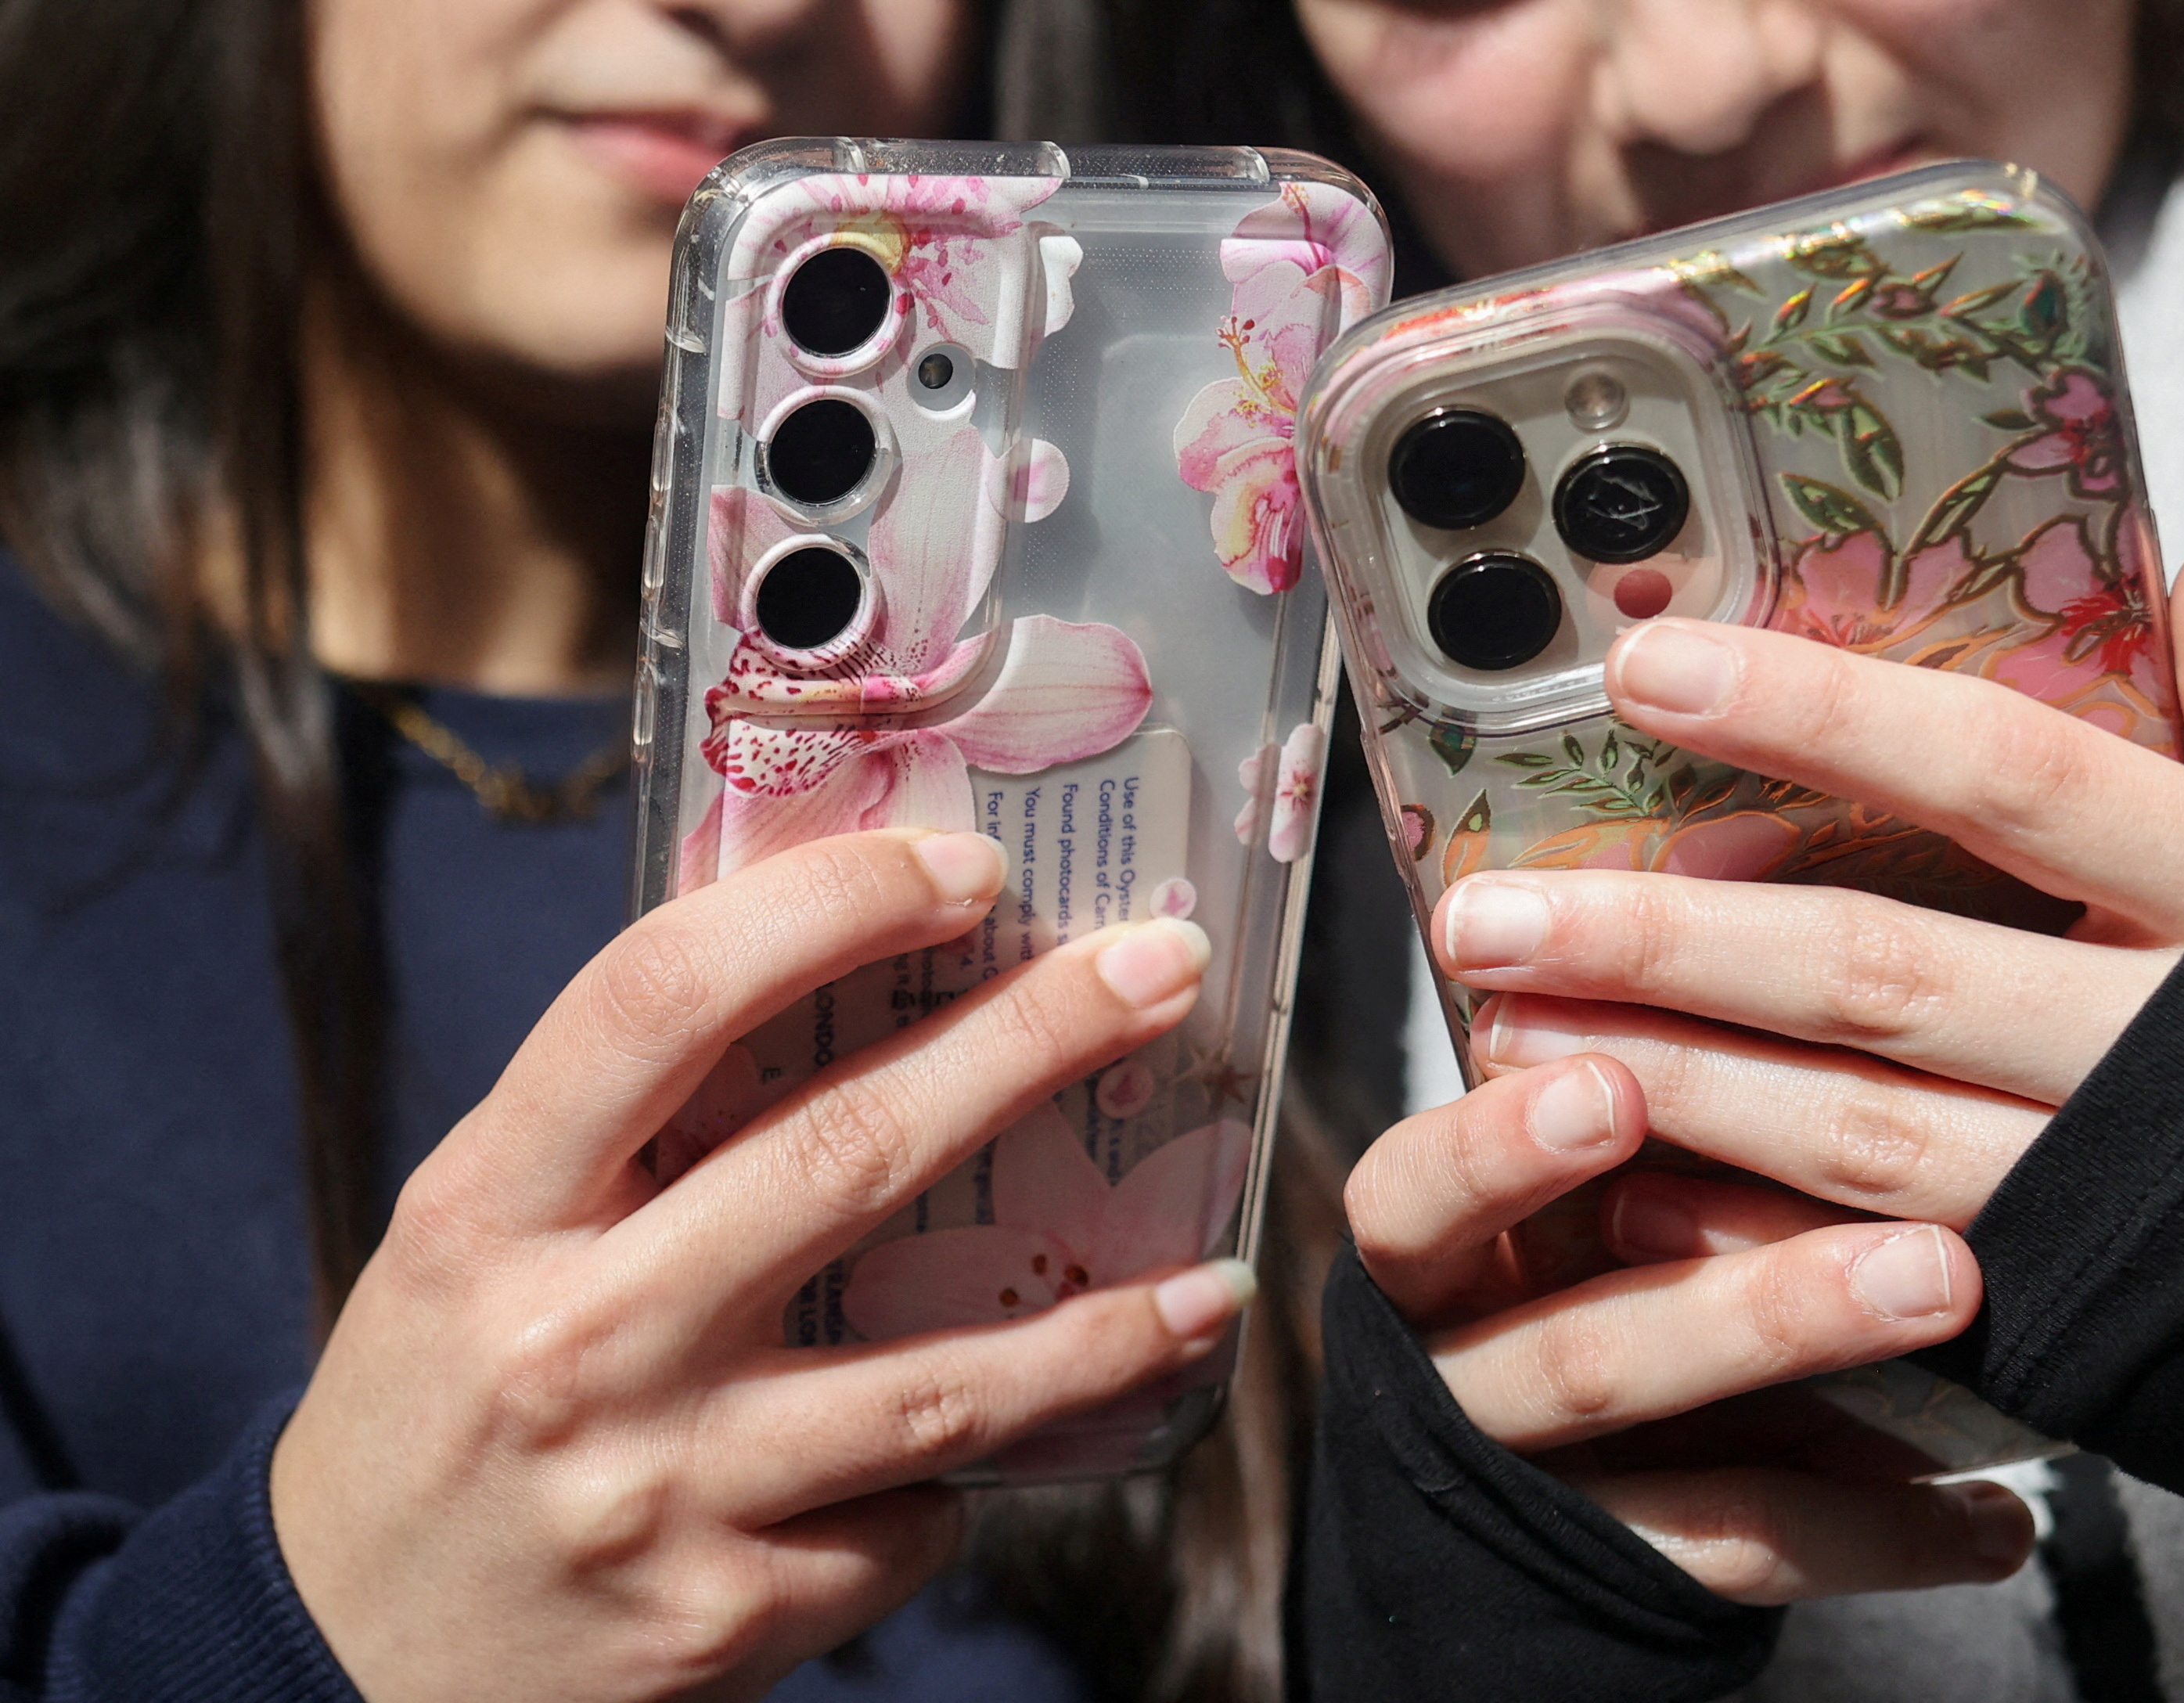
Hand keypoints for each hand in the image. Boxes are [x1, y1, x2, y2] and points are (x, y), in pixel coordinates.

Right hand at [271, 829, 1248, 1702]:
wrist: (340, 1675)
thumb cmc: (436, 1410)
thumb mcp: (474, 1243)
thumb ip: (619, 1132)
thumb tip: (835, 971)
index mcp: (486, 1209)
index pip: (660, 1000)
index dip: (827, 908)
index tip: (965, 866)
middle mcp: (575, 1338)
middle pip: (842, 1153)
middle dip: (1031, 1043)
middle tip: (1161, 968)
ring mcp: (658, 1489)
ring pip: (934, 1385)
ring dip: (1098, 1327)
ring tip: (1210, 1278)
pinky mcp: (723, 1619)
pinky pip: (905, 1527)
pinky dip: (967, 1482)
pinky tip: (1012, 1451)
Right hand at [1345, 1058, 2037, 1603]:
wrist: (1501, 1504)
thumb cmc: (1551, 1270)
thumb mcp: (1544, 1190)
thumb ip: (1619, 1090)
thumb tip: (1764, 915)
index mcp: (1434, 1258)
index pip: (1416, 1200)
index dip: (1498, 1151)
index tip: (1611, 1086)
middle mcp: (1461, 1376)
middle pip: (1573, 1350)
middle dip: (1739, 1300)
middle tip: (1912, 1252)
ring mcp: (1538, 1490)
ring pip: (1680, 1465)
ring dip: (1815, 1369)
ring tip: (1952, 1294)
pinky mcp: (1619, 1580)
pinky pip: (1749, 1557)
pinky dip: (1880, 1534)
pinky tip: (1995, 1520)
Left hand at [1443, 535, 2183, 1258]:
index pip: (2006, 774)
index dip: (1824, 720)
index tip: (1648, 671)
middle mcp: (2160, 1048)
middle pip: (1879, 973)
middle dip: (1668, 941)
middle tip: (1489, 907)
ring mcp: (2104, 1195)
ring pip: (1848, 1133)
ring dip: (1668, 1079)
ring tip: (1507, 1027)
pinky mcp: (2062, 1312)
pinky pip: (1871, 1267)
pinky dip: (1740, 1230)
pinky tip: (1613, 1188)